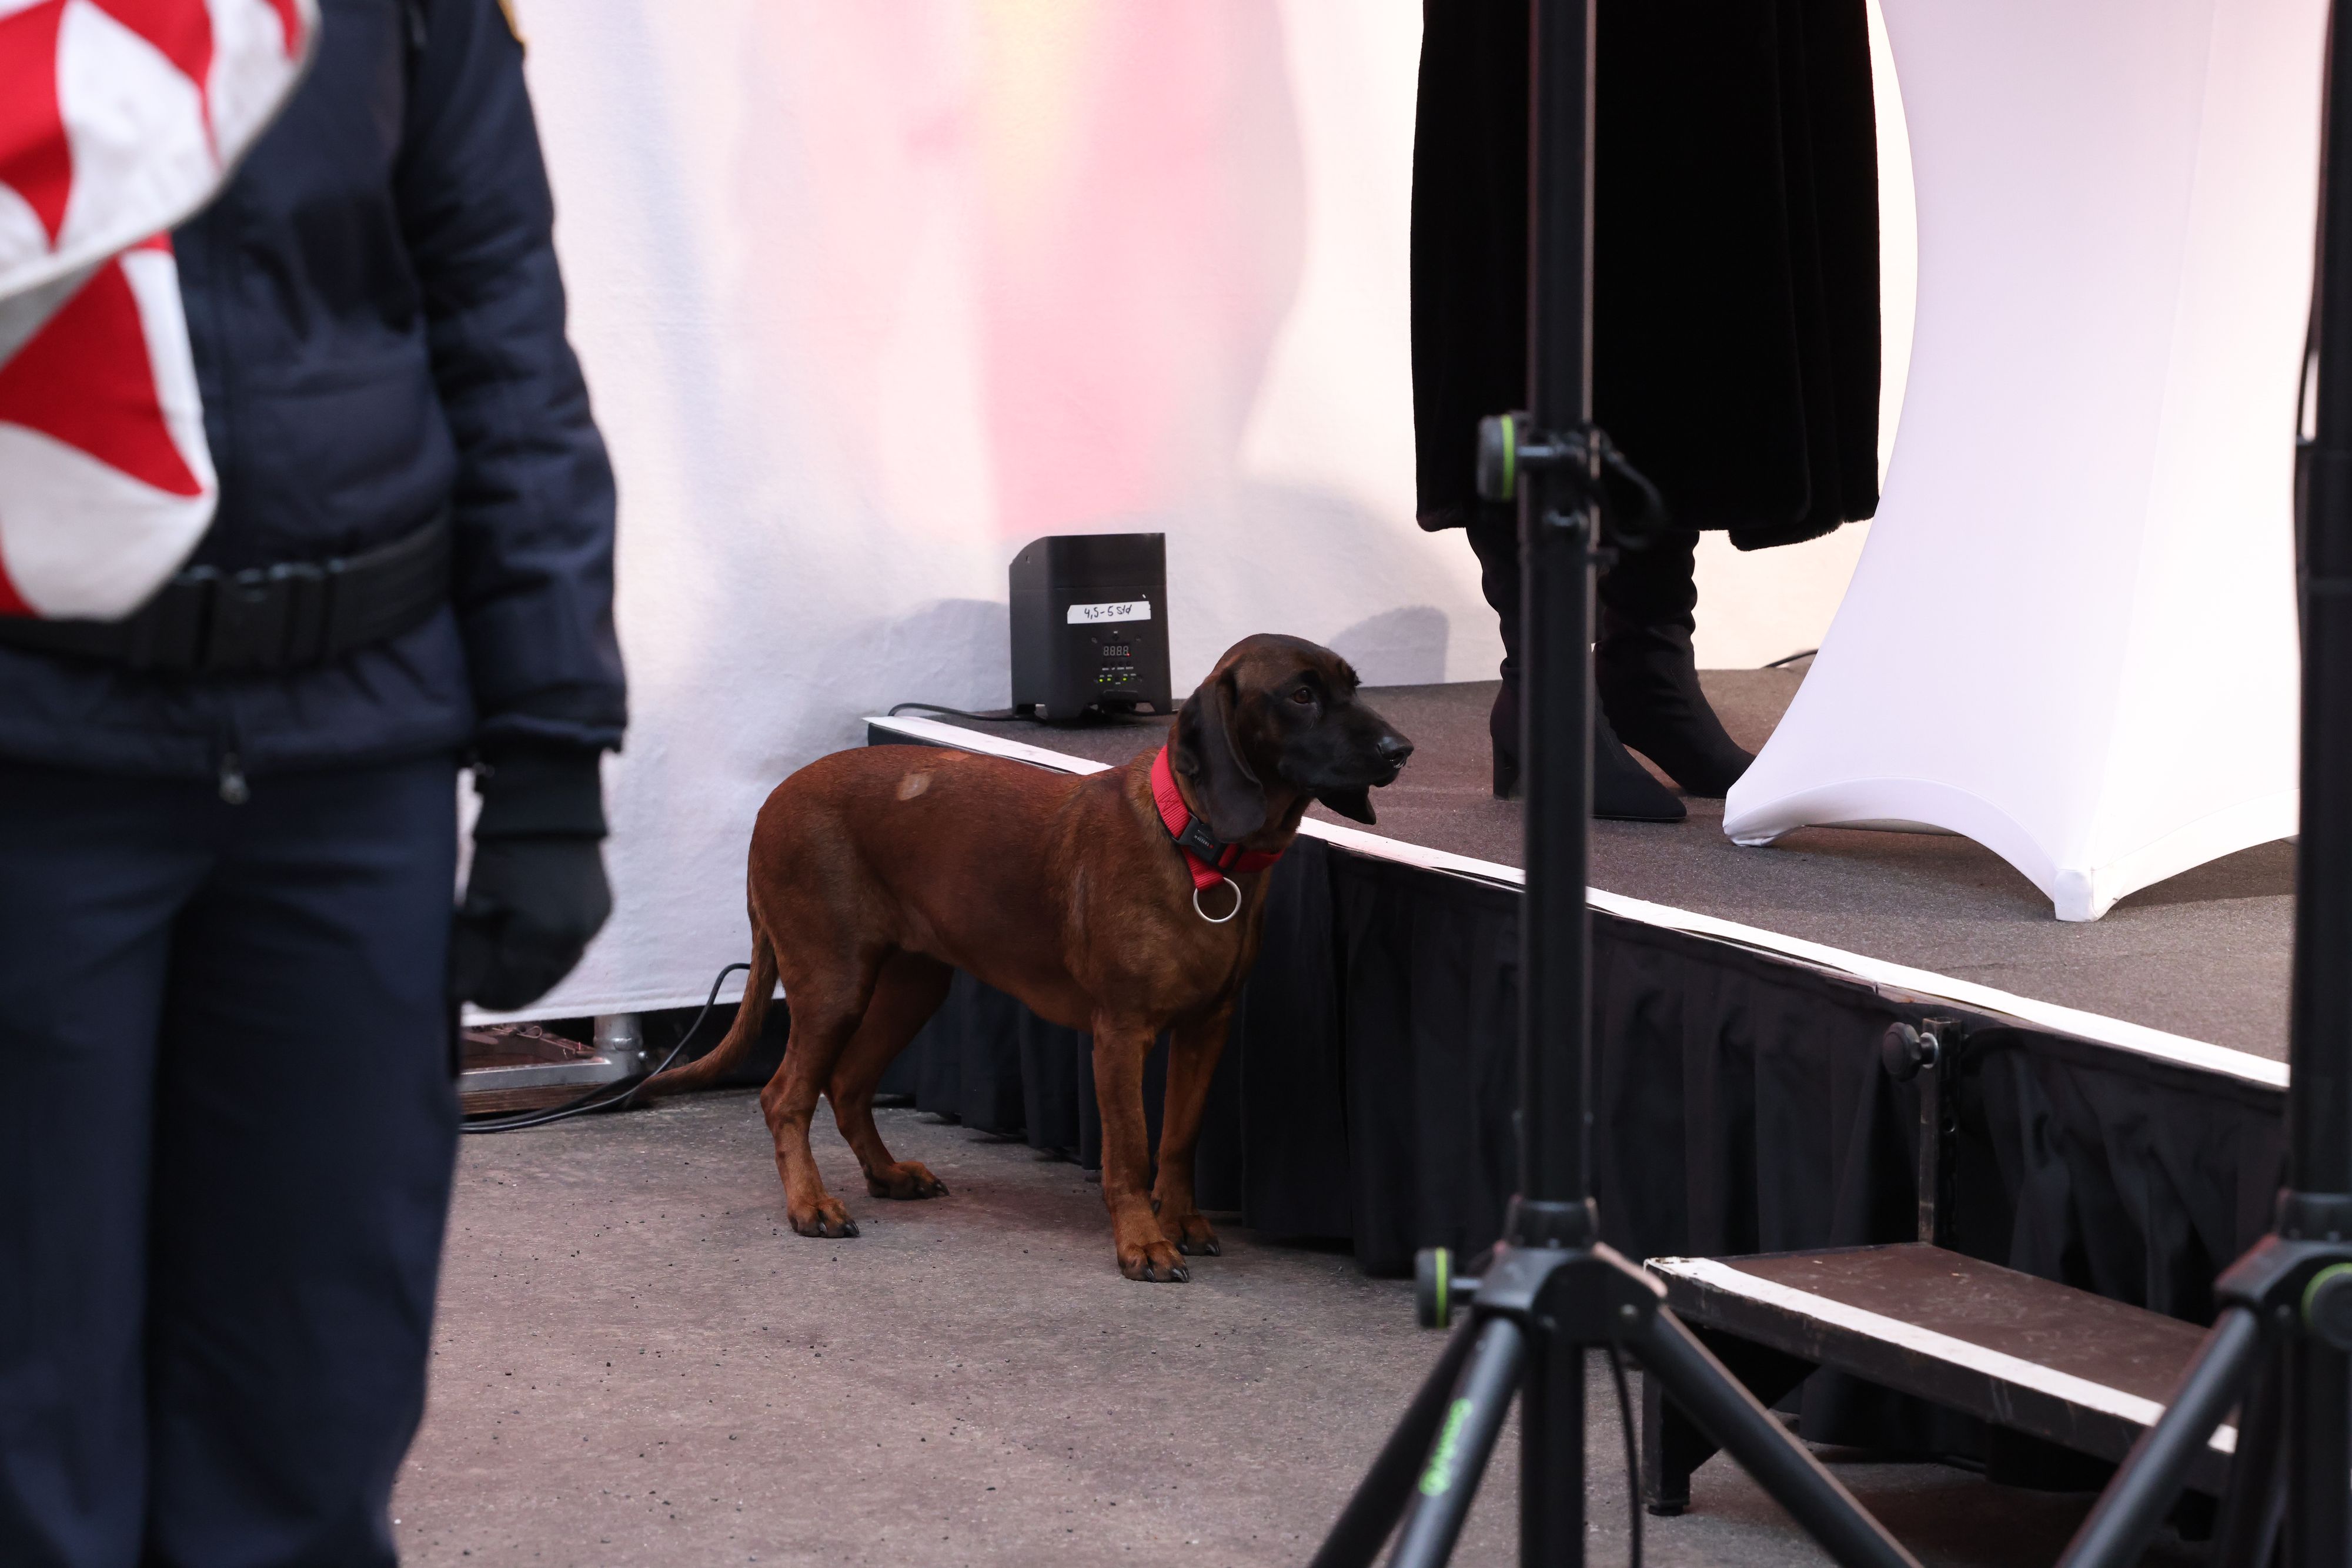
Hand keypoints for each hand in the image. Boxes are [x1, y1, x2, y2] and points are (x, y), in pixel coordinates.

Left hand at [450, 740, 612, 1010]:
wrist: (552, 805)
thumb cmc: (505, 849)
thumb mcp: (477, 900)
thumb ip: (469, 951)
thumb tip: (457, 992)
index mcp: (541, 937)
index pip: (511, 989)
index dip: (486, 997)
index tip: (464, 995)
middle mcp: (574, 937)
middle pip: (539, 985)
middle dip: (509, 989)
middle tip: (480, 985)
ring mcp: (593, 924)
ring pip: (560, 967)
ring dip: (533, 973)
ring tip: (504, 965)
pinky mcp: (602, 910)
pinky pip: (575, 944)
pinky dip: (552, 950)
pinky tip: (532, 944)